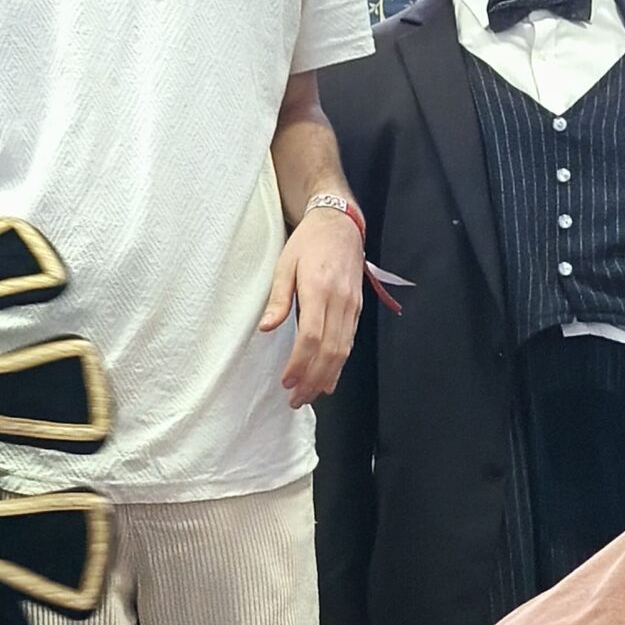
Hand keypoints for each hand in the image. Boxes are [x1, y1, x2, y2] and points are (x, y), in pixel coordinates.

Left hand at [258, 206, 363, 408]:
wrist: (340, 224)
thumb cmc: (308, 243)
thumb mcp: (285, 264)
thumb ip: (278, 298)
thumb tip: (266, 328)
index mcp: (319, 289)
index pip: (311, 336)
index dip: (300, 363)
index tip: (286, 382)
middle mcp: (340, 301)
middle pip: (330, 351)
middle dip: (313, 379)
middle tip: (296, 400)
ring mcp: (352, 306)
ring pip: (343, 351)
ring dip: (326, 377)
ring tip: (309, 396)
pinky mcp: (357, 309)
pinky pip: (349, 343)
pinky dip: (339, 365)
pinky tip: (328, 379)